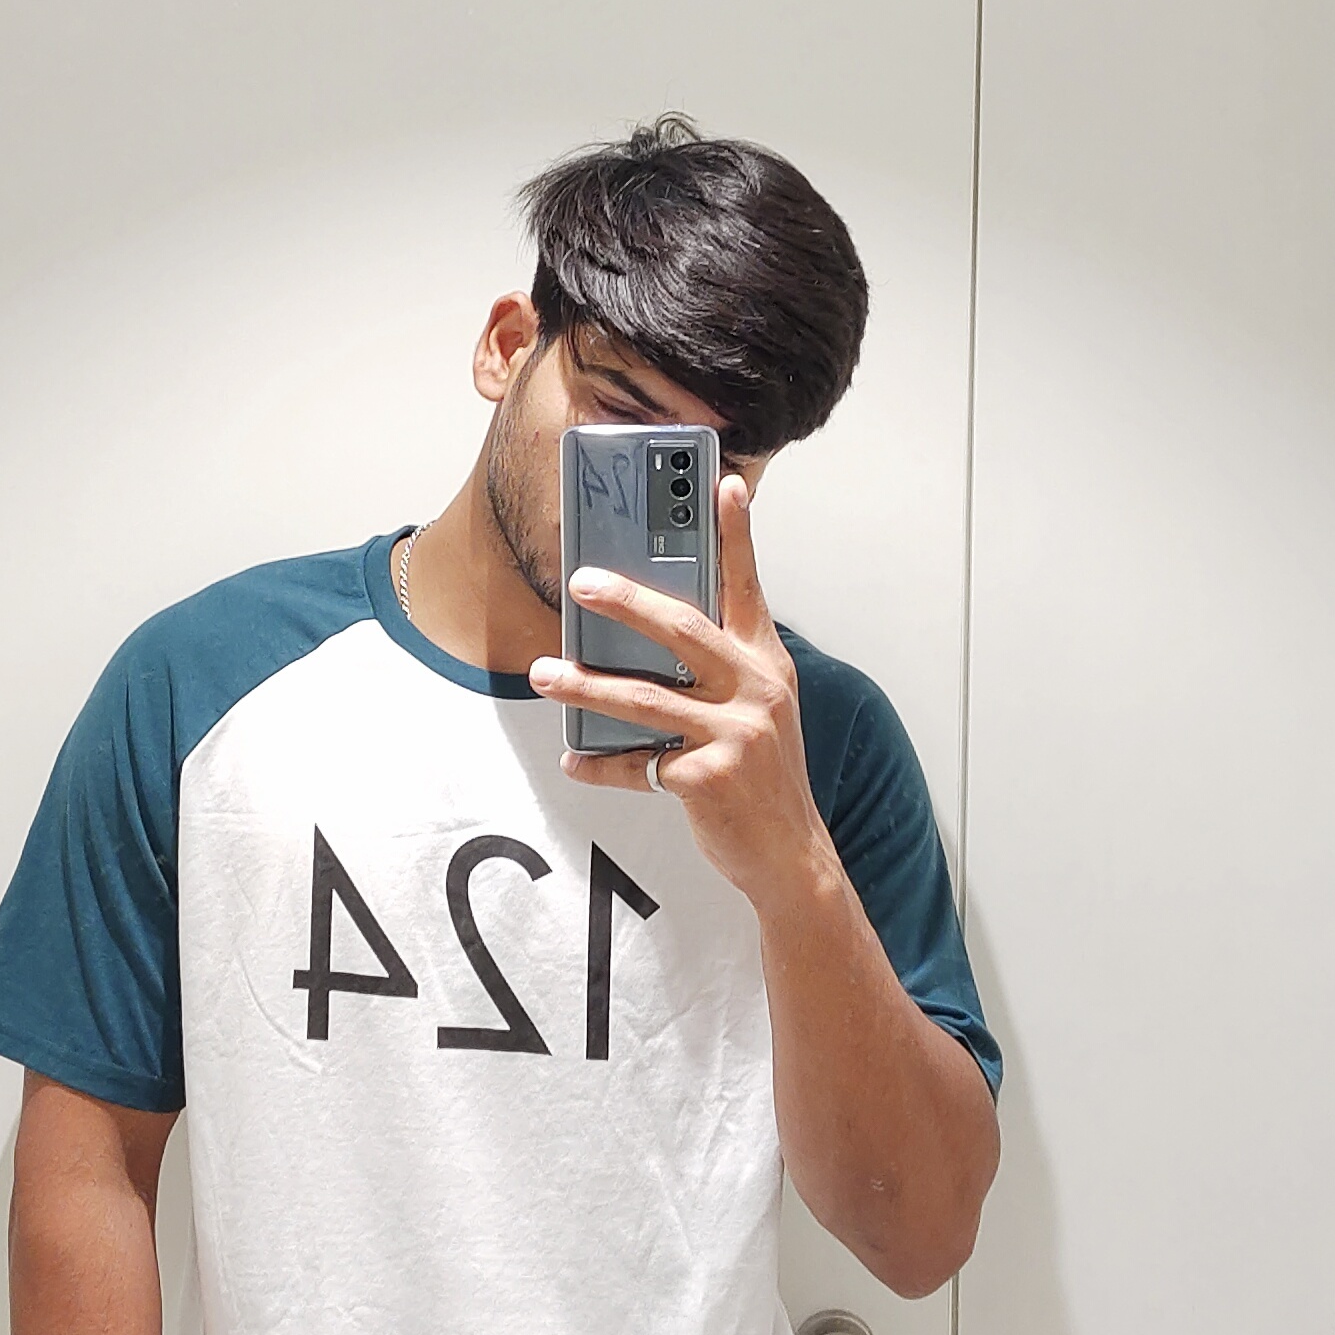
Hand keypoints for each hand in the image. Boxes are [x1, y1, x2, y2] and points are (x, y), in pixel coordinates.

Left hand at [531, 474, 830, 912]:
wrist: (790, 853)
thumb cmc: (762, 773)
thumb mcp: (755, 709)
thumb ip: (715, 668)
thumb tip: (641, 633)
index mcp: (766, 662)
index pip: (748, 585)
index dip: (737, 532)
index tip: (721, 481)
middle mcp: (757, 689)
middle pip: (683, 630)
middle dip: (627, 601)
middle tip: (581, 581)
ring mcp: (736, 734)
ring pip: (645, 699)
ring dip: (586, 685)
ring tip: (544, 673)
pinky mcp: (710, 778)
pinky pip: (638, 764)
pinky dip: (600, 763)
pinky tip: (573, 758)